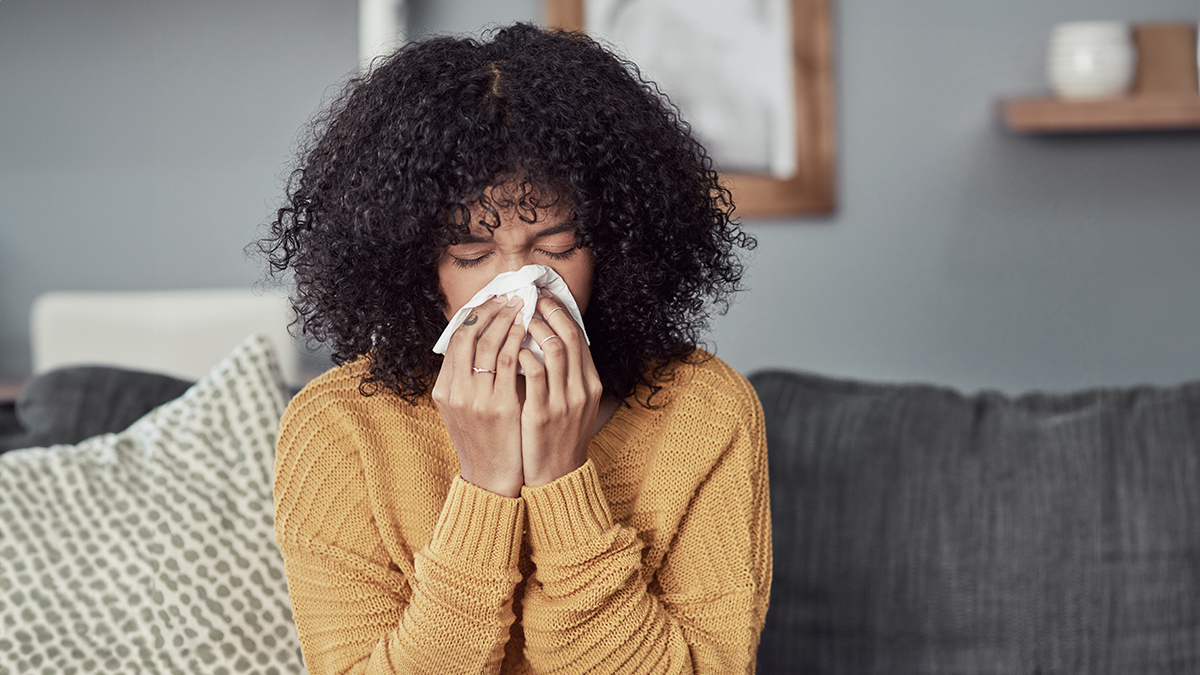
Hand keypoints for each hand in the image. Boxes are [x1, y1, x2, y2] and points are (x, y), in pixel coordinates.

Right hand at [431, 295, 527, 496]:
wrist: (490, 479)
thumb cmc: (483, 441)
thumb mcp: (463, 410)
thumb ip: (465, 380)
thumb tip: (480, 344)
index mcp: (444, 390)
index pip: (454, 339)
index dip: (474, 315)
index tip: (492, 301)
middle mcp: (455, 392)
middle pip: (467, 336)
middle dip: (490, 311)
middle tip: (509, 296)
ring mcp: (475, 399)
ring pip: (487, 344)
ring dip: (506, 320)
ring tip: (522, 306)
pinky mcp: (499, 407)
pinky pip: (507, 363)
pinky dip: (517, 341)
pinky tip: (528, 331)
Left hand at [518, 290, 603, 486]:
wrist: (557, 476)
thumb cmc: (558, 436)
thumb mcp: (573, 404)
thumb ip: (566, 376)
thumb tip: (549, 342)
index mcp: (590, 383)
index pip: (579, 335)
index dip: (561, 311)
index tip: (543, 297)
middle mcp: (582, 389)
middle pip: (569, 335)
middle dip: (548, 311)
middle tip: (528, 298)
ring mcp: (564, 402)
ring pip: (554, 349)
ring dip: (534, 328)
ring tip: (517, 319)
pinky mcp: (542, 414)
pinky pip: (534, 375)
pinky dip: (523, 356)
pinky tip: (510, 351)